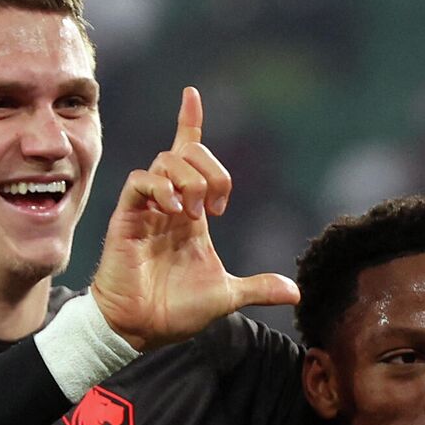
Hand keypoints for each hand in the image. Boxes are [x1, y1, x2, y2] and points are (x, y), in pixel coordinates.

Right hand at [87, 87, 297, 349]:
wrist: (143, 329)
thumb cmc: (176, 311)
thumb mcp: (227, 295)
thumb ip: (259, 287)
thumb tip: (297, 293)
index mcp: (190, 214)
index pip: (188, 155)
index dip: (190, 123)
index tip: (192, 94)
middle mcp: (168, 204)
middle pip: (184, 153)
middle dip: (209, 168)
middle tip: (217, 206)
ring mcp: (146, 209)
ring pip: (165, 161)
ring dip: (189, 179)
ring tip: (195, 214)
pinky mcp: (127, 218)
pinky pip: (140, 182)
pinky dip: (161, 187)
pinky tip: (174, 210)